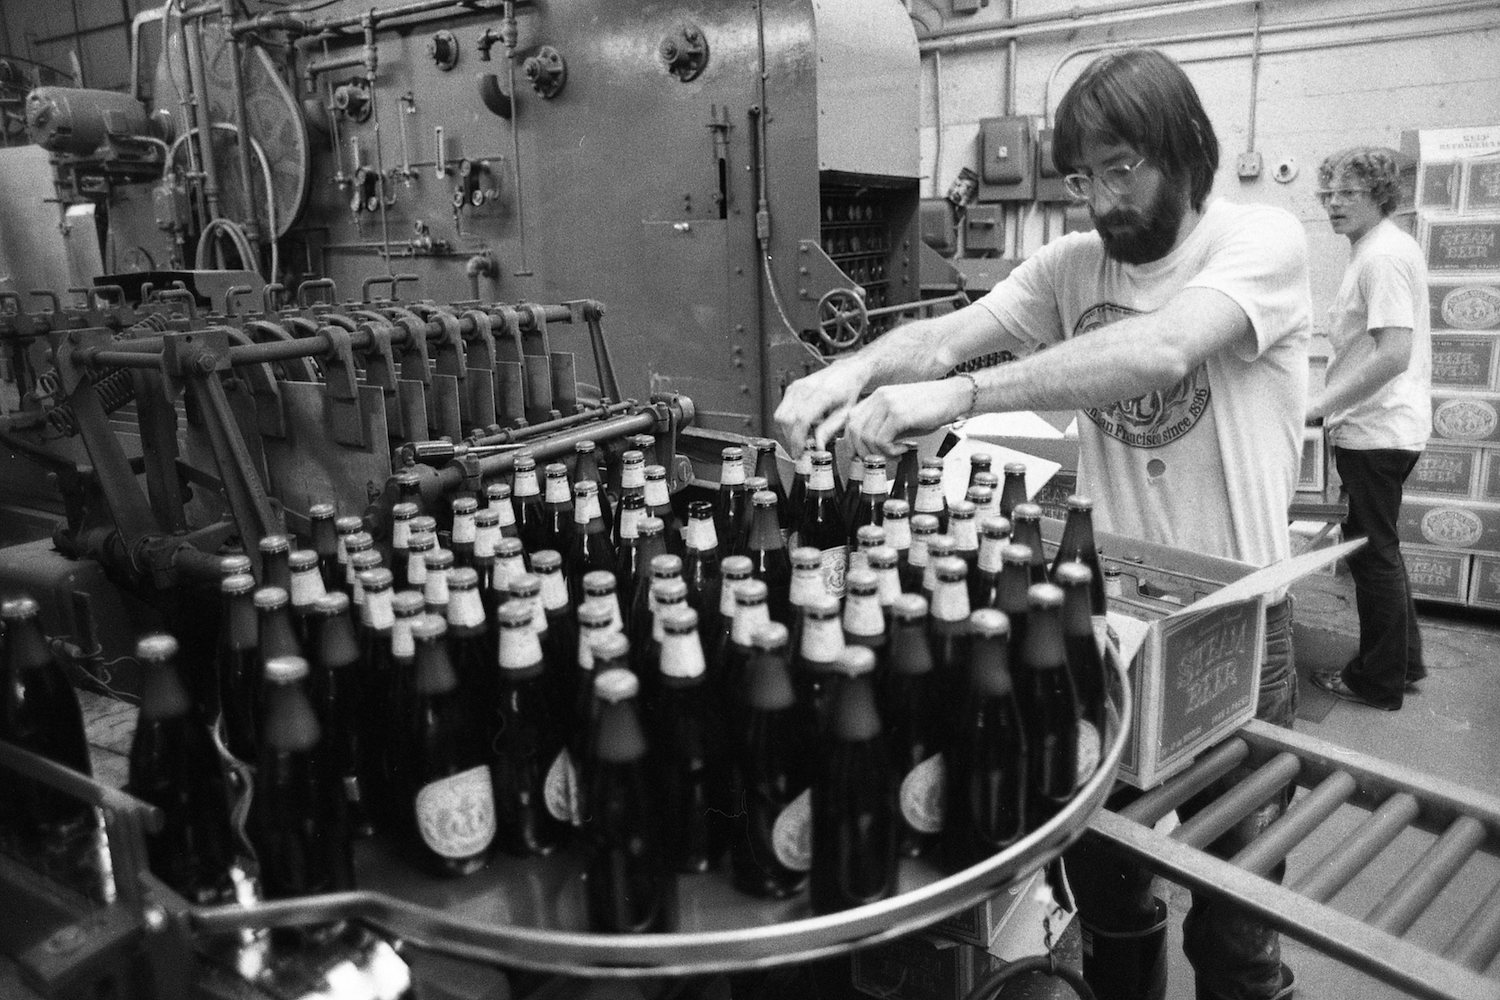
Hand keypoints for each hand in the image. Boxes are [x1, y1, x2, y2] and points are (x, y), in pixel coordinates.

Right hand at [774, 360, 869, 454]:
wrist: (847, 371)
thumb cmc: (849, 391)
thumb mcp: (845, 414)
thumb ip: (829, 430)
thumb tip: (817, 447)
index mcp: (822, 395)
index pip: (801, 420)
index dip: (797, 439)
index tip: (799, 452)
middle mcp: (806, 388)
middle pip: (787, 420)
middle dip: (791, 438)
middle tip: (802, 448)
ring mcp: (796, 387)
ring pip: (781, 416)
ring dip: (788, 430)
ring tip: (804, 435)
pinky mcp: (792, 388)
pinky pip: (782, 410)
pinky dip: (788, 421)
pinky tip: (803, 424)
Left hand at [844, 380, 967, 456]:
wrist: (955, 396)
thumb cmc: (932, 408)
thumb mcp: (902, 415)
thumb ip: (884, 427)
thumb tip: (870, 449)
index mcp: (877, 396)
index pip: (851, 420)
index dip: (852, 441)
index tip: (860, 456)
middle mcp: (879, 397)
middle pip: (854, 430)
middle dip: (862, 451)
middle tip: (877, 461)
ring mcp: (888, 404)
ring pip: (867, 437)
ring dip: (879, 453)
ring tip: (895, 456)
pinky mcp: (899, 414)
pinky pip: (882, 440)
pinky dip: (890, 451)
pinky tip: (903, 450)